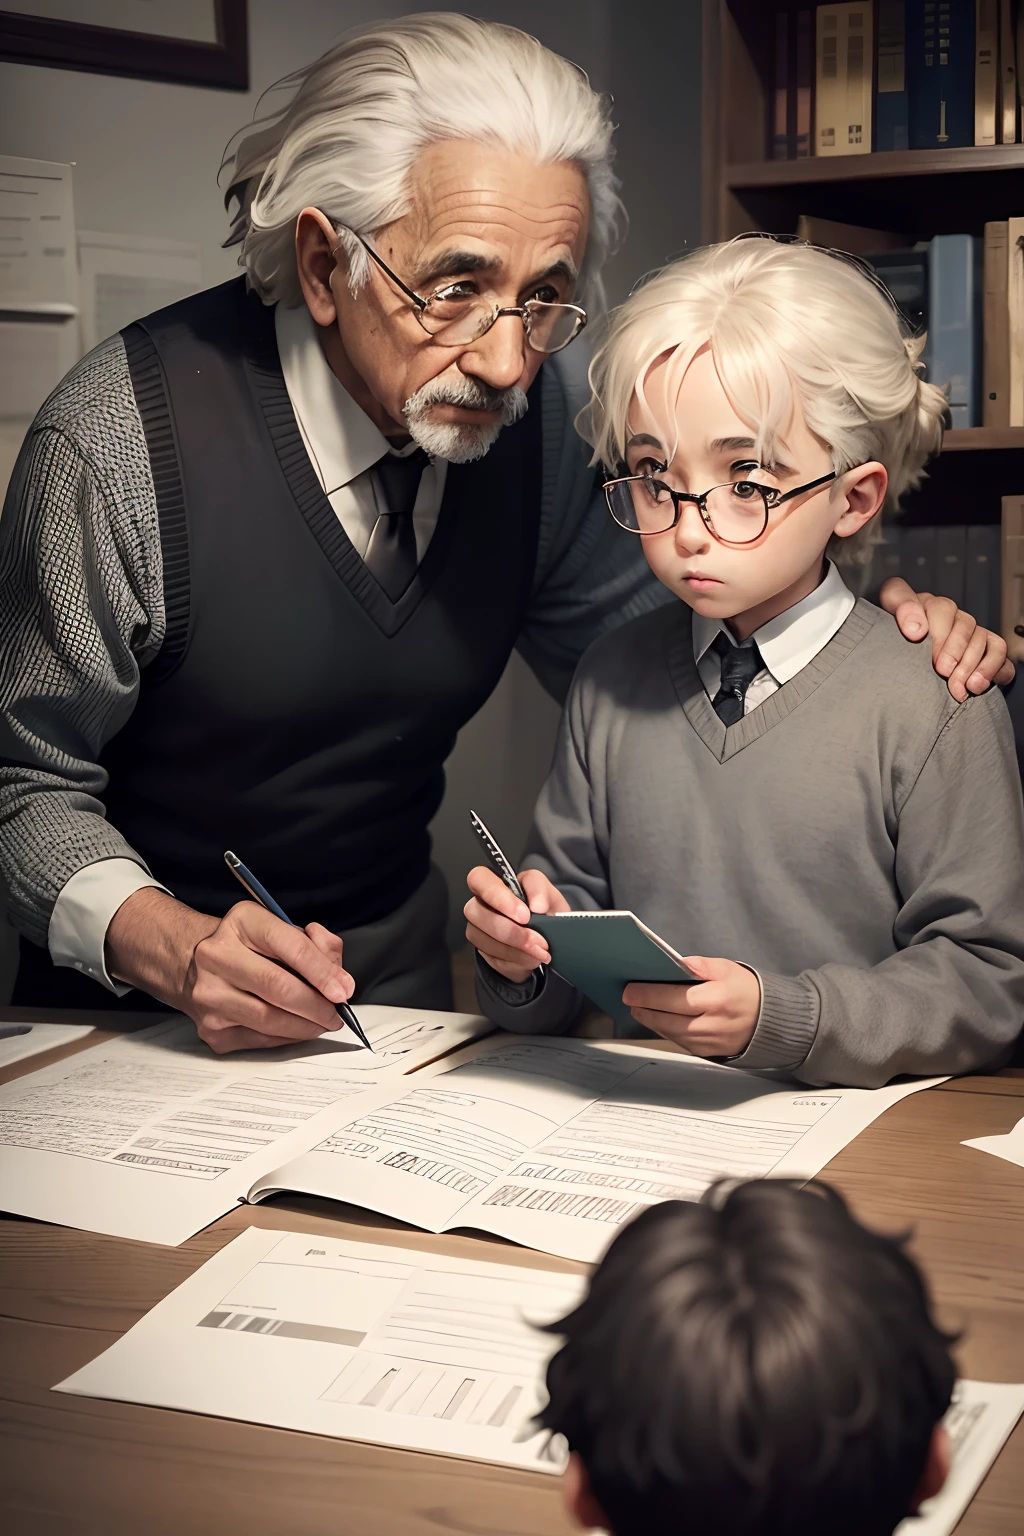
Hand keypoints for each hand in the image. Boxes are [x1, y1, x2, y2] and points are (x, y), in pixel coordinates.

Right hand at [106, 887, 354, 1052]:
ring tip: (322, 1023)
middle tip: (336, 1014)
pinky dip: (286, 1037)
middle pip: (279, 988)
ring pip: (270, 1020)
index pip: (290, 946)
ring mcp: (209, 995)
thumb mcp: (280, 928)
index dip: (322, 972)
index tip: (343, 990)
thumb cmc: (246, 946)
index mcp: (243, 922)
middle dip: (317, 1006)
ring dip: (305, 1026)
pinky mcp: (209, 1028)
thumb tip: (338, 976)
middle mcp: (218, 956)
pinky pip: (259, 1040)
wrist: (190, 964)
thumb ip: (317, 945)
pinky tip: (296, 1029)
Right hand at [464, 865, 568, 982]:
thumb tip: (537, 906)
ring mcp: (477, 930)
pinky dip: (516, 961)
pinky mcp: (483, 952)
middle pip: (475, 913)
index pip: (478, 878)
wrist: (549, 935)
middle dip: (511, 931)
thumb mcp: (547, 892)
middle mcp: (479, 905)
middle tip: (538, 940)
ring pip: (482, 939)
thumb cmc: (543, 907)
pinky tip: (532, 959)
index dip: (497, 897)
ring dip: (516, 950)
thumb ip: (540, 889)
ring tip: (540, 952)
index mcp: (492, 883)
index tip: (524, 914)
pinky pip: (493, 959)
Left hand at [623, 955, 760, 1057]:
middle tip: (629, 998)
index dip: (650, 995)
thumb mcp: (727, 968)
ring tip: (638, 1007)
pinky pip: (680, 1042)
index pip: (677, 999)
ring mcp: (711, 1042)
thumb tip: (677, 962)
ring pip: (672, 1034)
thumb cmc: (746, 990)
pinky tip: (656, 1019)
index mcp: (719, 1000)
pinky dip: (665, 1030)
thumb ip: (701, 965)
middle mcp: (714, 1025)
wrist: (769, 1020)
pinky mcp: (708, 1052)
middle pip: (670, 1020)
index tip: (631, 989)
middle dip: (645, 1009)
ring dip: (652, 1021)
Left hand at [879, 577, 1013, 700]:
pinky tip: (974, 684)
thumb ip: (880, 642)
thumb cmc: (902, 668)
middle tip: (940, 669)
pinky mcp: (986, 645)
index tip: (913, 634)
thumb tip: (901, 635)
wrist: (919, 688)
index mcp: (905, 610)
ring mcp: (963, 627)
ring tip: (955, 685)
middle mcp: (935, 613)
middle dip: (946, 643)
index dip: (907, 609)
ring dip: (966, 660)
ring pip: (971, 629)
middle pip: (945, 610)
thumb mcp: (886, 655)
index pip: (897, 593)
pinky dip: (988, 666)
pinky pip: (996, 647)